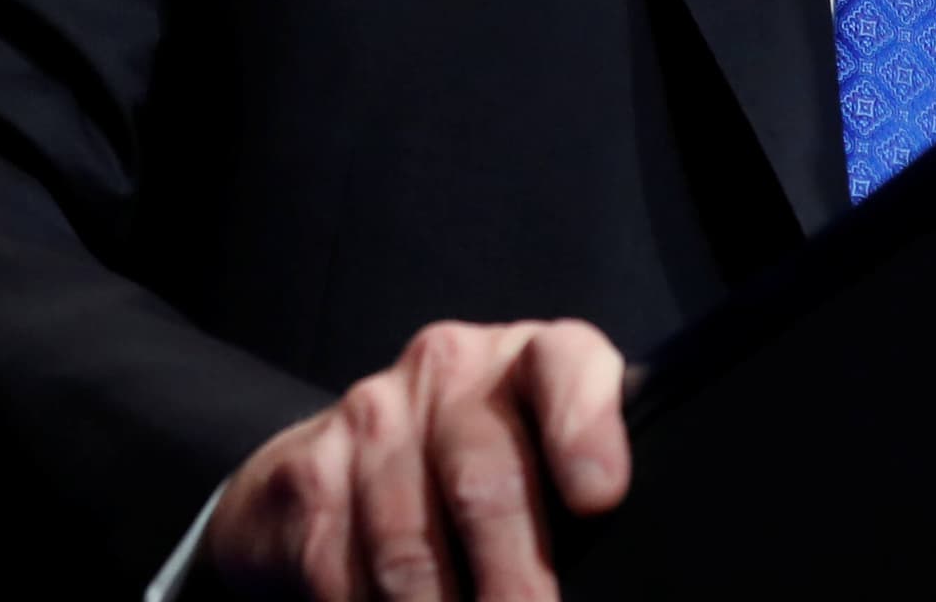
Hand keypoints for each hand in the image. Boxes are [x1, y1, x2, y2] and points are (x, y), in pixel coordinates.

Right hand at [205, 318, 630, 600]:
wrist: (352, 450)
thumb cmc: (491, 464)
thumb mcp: (551, 455)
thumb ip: (587, 494)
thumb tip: (627, 573)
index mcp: (531, 356)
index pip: (565, 367)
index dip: (583, 429)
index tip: (599, 498)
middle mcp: (449, 368)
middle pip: (483, 483)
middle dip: (513, 581)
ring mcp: (372, 415)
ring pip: (409, 548)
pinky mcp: (308, 471)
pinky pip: (342, 571)